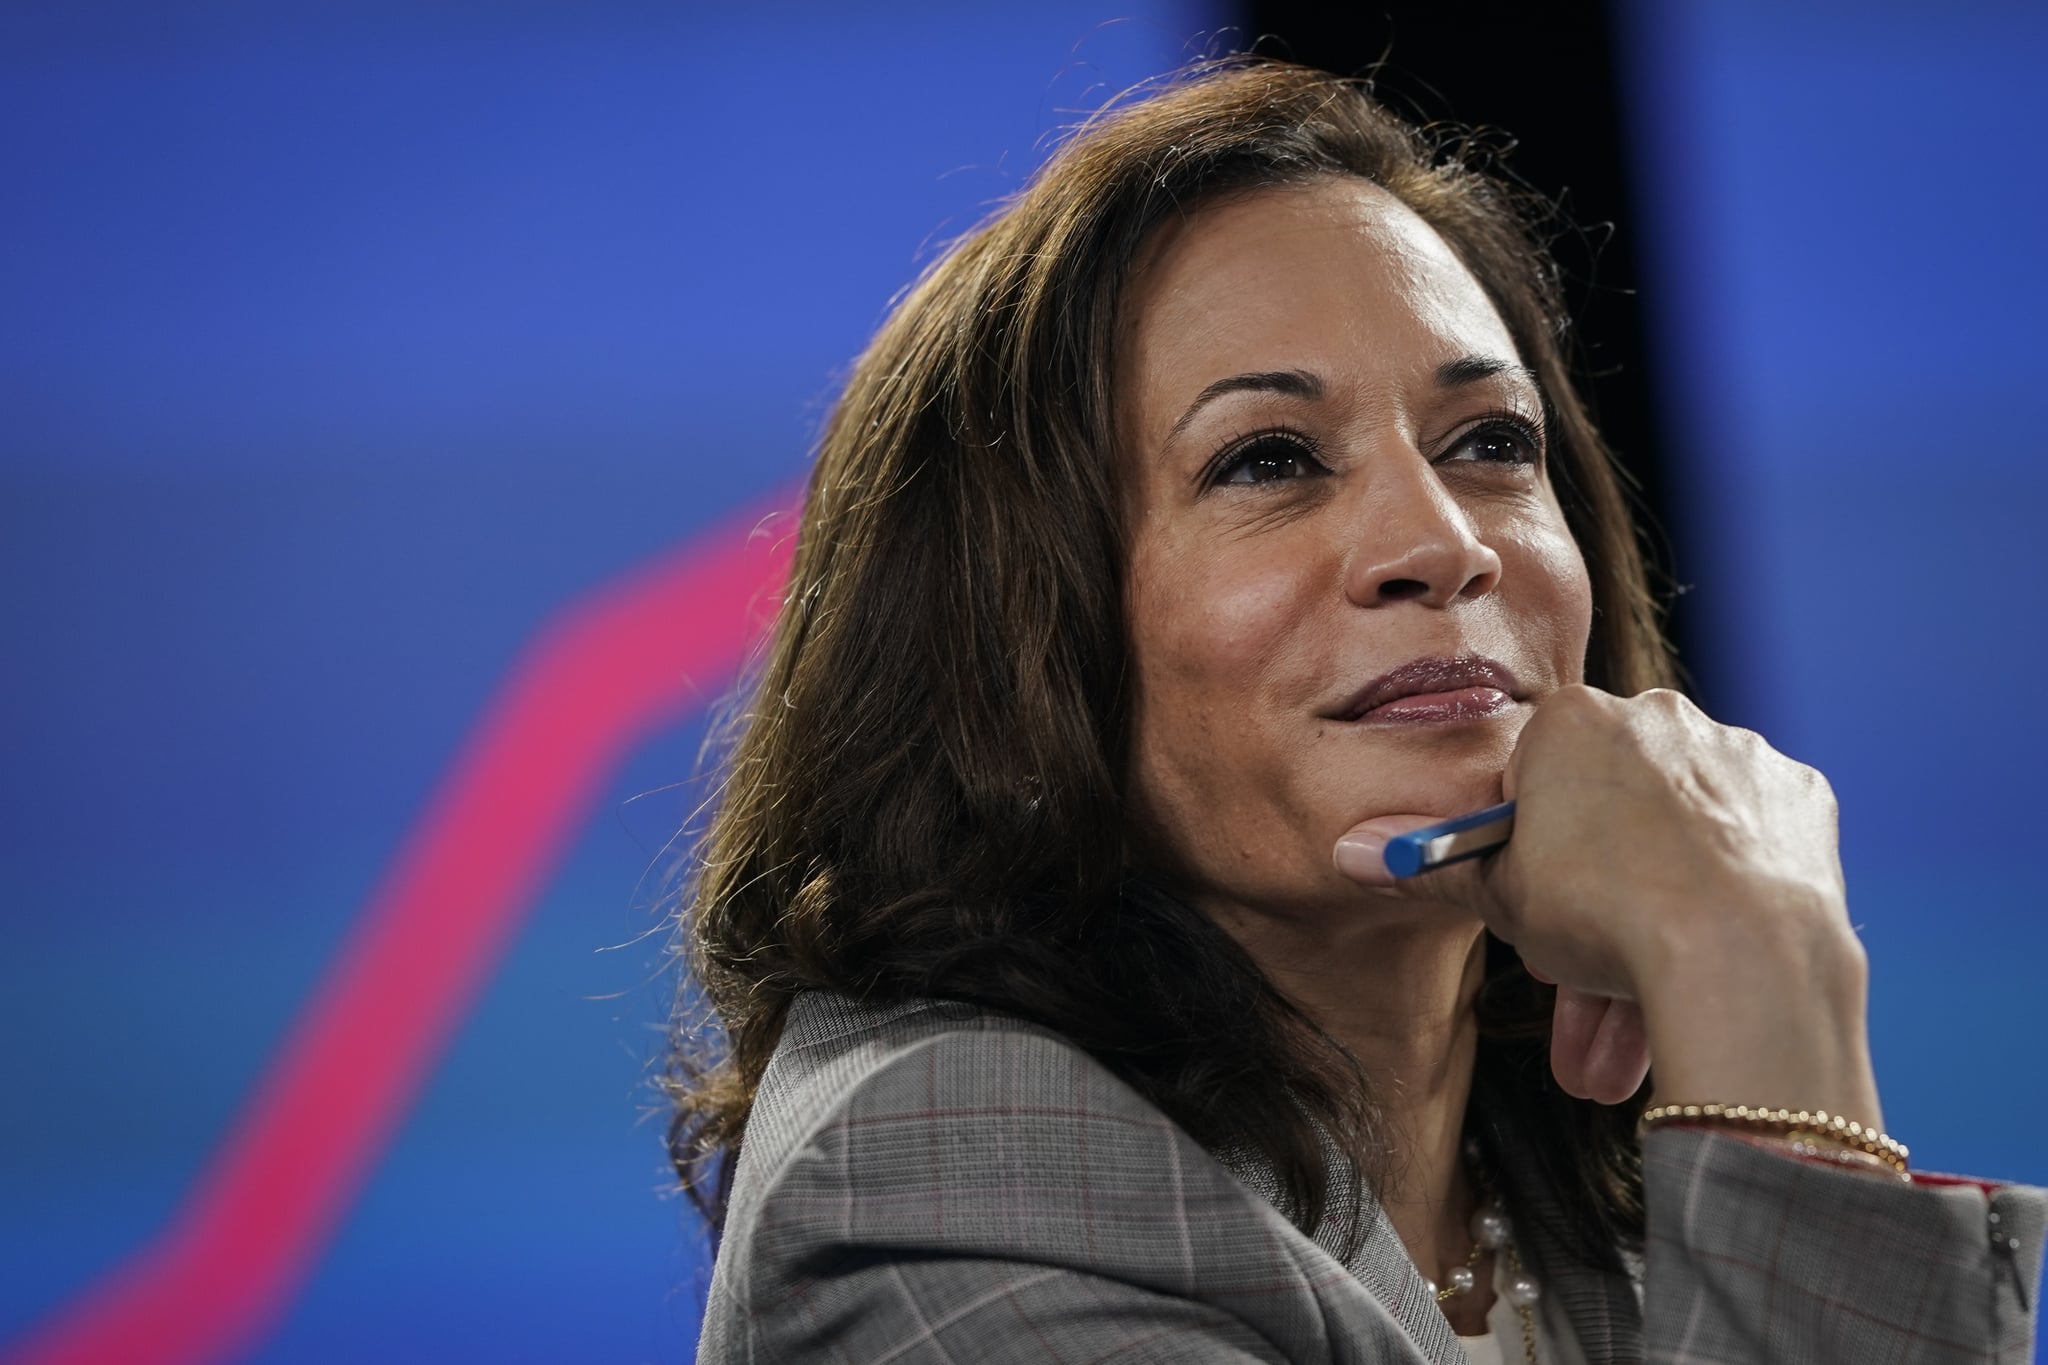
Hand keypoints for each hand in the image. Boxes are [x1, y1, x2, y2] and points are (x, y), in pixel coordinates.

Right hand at [1330, 686, 1882, 1126]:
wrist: (1740, 956)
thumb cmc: (1605, 915)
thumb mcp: (1498, 899)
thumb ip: (1427, 866)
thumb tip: (1347, 851)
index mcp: (1573, 719)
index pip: (1530, 782)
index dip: (1524, 859)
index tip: (1530, 917)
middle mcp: (1658, 715)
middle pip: (1608, 817)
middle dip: (1588, 918)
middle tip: (1576, 1002)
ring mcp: (1736, 752)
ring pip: (1675, 843)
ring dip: (1650, 929)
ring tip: (1626, 1042)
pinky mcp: (1798, 798)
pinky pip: (1745, 844)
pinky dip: (1726, 894)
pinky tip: (1706, 958)